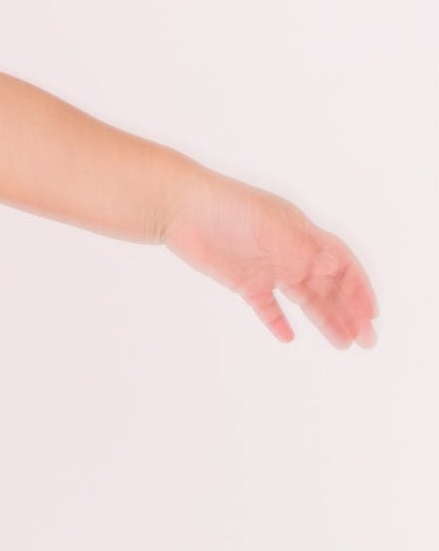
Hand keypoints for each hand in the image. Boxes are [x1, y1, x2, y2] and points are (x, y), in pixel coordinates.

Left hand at [161, 169, 378, 347]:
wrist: (180, 209)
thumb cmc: (227, 207)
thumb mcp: (270, 225)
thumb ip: (301, 247)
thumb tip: (332, 265)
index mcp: (303, 236)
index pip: (342, 265)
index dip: (359, 288)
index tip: (372, 314)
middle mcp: (290, 253)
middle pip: (328, 287)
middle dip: (349, 312)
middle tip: (366, 340)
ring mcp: (267, 267)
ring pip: (303, 299)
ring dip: (324, 320)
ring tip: (342, 343)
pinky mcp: (242, 280)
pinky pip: (265, 305)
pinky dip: (277, 320)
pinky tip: (288, 336)